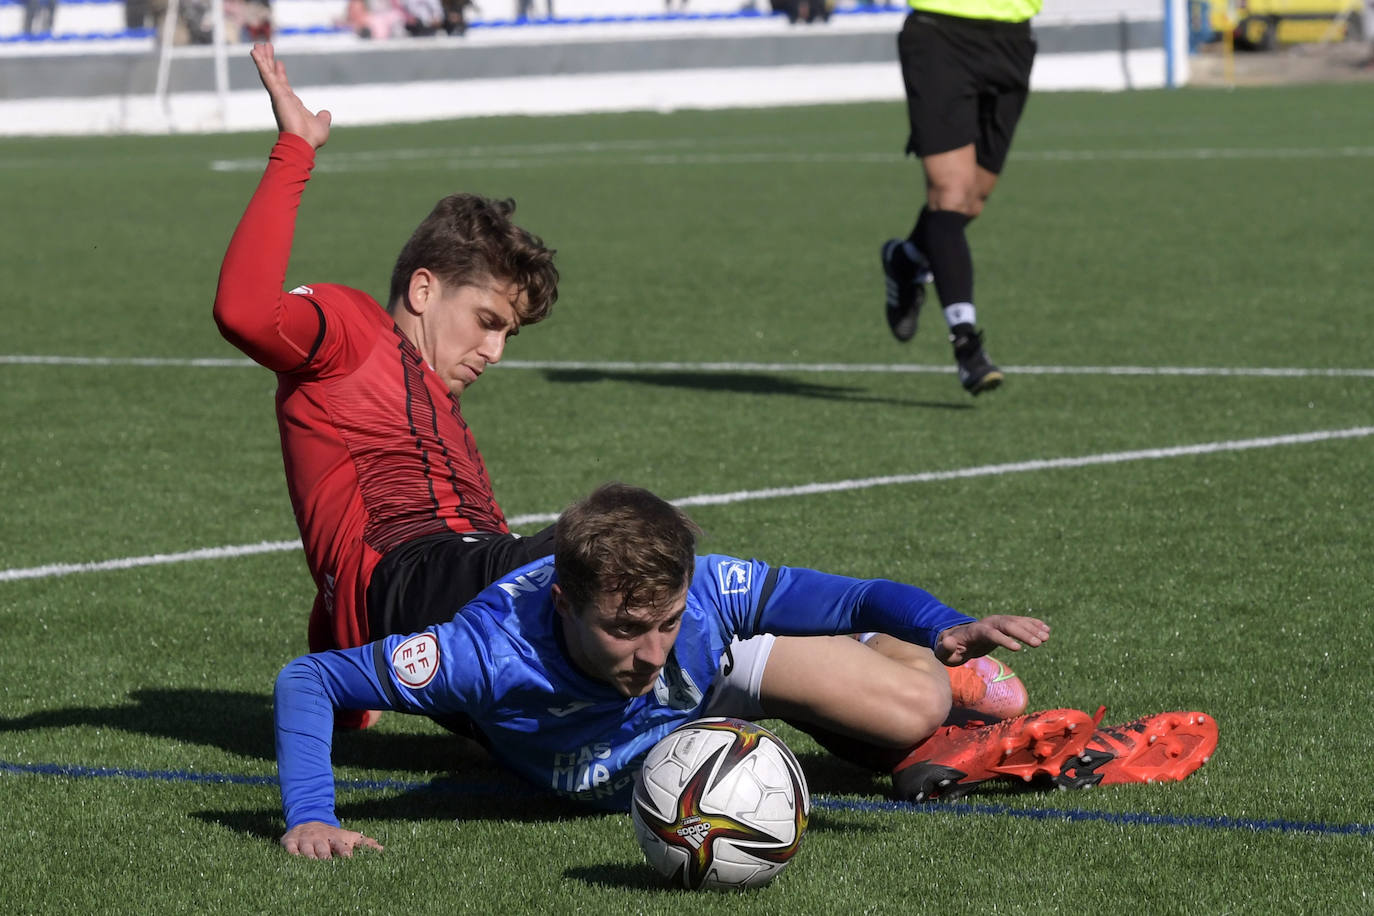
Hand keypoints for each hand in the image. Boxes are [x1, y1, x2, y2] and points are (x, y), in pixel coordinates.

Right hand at [250, 42, 330, 148]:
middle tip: (264, 47)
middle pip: (274, 74)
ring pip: (268, 72)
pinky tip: (255, 52)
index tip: (279, 62)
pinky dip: (260, 63)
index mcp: (291, 103)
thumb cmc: (311, 137)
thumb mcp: (321, 124)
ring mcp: (278, 95)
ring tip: (257, 44)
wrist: (303, 143)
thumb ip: (323, 118)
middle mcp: (282, 98)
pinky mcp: (276, 93)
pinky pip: (266, 75)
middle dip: (269, 61)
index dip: (281, 73)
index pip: (284, 85)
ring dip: (262, 58)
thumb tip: (326, 114)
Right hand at [281, 821, 382, 858]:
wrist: (308, 820)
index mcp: (335, 839)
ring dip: (309, 858)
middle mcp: (320, 839)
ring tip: (312, 865)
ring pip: (307, 851)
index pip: (341, 847)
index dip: (344, 853)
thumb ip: (365, 843)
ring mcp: (305, 840)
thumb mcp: (348, 837)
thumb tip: (383, 850)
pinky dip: (292, 855)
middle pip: (323, 850)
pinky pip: (290, 850)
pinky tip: (293, 861)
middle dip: (325, 857)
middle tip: (328, 865)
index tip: (348, 859)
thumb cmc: (331, 835)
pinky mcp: (290, 842)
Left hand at [933, 614, 1049, 665]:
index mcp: (975, 631)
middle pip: (1007, 625)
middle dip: (1023, 633)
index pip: (991, 633)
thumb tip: (949, 641)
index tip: (1019, 648)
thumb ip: (946, 648)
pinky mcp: (1004, 624)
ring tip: (1046, 637)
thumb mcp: (944, 652)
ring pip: (1016, 622)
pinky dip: (1033, 624)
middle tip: (1038, 643)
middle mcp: (988, 623)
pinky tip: (1046, 630)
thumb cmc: (950, 650)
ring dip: (1031, 628)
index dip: (1004, 640)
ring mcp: (997, 622)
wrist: (956, 638)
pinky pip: (1020, 622)